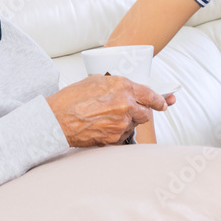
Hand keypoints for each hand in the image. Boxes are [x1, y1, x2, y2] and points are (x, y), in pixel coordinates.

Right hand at [46, 75, 175, 146]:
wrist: (56, 119)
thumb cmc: (71, 99)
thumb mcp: (95, 81)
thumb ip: (115, 85)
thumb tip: (126, 89)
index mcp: (122, 87)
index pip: (150, 94)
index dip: (159, 100)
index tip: (164, 103)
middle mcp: (125, 105)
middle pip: (146, 113)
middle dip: (141, 112)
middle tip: (129, 111)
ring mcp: (121, 123)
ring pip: (133, 125)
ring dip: (126, 122)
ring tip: (105, 118)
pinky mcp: (114, 138)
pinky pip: (122, 135)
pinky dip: (115, 132)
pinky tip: (101, 126)